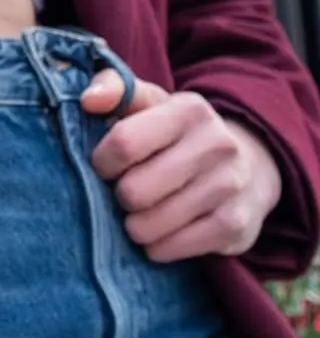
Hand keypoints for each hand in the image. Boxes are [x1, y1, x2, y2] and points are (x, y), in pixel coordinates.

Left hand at [83, 71, 281, 261]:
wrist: (248, 165)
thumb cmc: (176, 134)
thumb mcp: (150, 103)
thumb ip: (115, 89)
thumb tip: (88, 99)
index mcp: (189, 110)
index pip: (123, 143)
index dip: (102, 161)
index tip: (105, 166)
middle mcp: (217, 145)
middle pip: (134, 191)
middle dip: (118, 196)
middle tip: (125, 192)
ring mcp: (230, 187)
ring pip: (149, 225)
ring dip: (134, 225)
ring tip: (140, 212)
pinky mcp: (236, 225)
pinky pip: (172, 248)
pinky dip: (156, 247)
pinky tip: (160, 232)